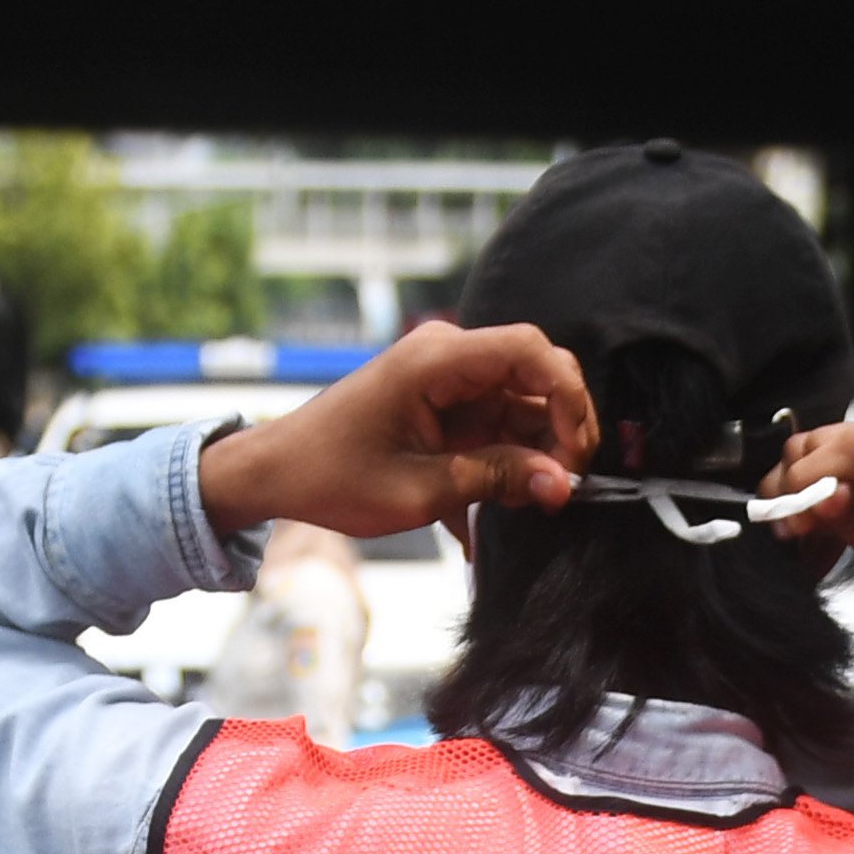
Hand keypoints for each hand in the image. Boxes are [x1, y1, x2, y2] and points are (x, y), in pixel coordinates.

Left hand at [198, 323, 596, 546]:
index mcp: (436, 360)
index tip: (574, 452)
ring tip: (533, 501)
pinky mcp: (448, 405)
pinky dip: (512, 461)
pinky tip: (507, 504)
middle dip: (561, 430)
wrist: (279, 473)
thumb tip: (562, 485)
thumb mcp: (420, 491)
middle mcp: (448, 358)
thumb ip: (496, 480)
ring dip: (538, 453)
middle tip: (563, 486)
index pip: (529, 349)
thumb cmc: (332, 476)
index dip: (567, 396)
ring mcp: (450, 380)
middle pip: (537, 375)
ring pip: (525, 404)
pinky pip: (501, 424)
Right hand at [768, 409, 853, 674]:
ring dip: (806, 495)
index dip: (807, 480)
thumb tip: (820, 493)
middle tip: (791, 539)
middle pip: (831, 441)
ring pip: (824, 447)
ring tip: (806, 541)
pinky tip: (819, 534)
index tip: (789, 524)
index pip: (852, 447)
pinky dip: (821, 494)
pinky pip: (836, 457)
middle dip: (800, 490)